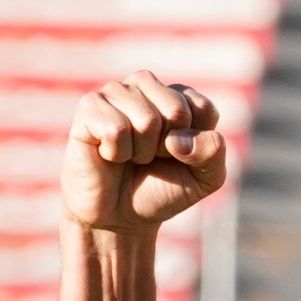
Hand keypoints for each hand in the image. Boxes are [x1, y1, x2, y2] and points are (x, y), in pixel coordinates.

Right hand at [65, 72, 227, 234]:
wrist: (120, 215)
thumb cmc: (163, 188)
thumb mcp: (205, 177)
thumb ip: (212, 152)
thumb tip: (177, 138)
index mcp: (178, 95)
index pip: (204, 109)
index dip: (195, 145)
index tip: (178, 155)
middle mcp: (145, 86)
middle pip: (177, 109)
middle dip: (168, 147)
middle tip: (151, 157)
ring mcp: (115, 92)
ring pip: (147, 119)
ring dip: (142, 151)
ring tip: (130, 155)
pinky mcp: (88, 107)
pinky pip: (116, 128)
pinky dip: (117, 152)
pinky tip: (109, 154)